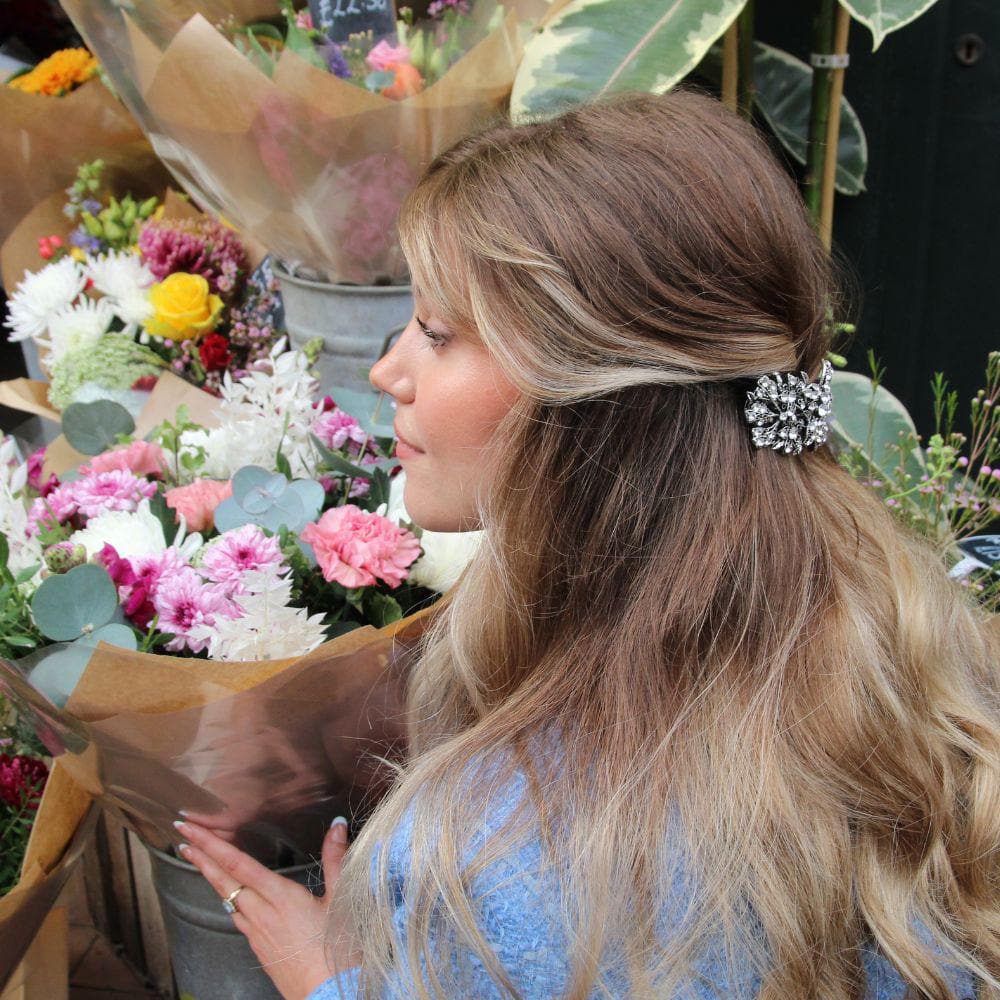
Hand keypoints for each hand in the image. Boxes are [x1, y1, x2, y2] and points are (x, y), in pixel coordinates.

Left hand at [174, 816, 362, 999]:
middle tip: (182, 834)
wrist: (328, 995)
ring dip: (210, 875)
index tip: (192, 829)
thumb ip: (336, 858)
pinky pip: (237, 916)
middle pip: (223, 879)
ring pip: (227, 898)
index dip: (212, 845)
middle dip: (201, 855)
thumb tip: (336, 824)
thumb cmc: (339, 949)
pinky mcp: (259, 948)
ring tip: (198, 858)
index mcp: (281, 897)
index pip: (239, 864)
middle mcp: (262, 913)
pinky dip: (228, 898)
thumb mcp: (342, 898)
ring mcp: (257, 932)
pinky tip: (229, 896)